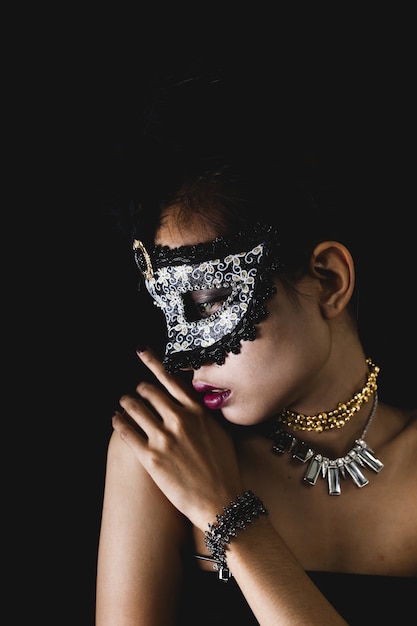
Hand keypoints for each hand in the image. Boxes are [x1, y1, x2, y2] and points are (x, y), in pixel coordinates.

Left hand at [112, 347, 243, 530]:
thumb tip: (193, 397)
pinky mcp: (151, 457)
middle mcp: (179, 419)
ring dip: (125, 404)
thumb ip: (204, 412)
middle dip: (138, 390)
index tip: (141, 350)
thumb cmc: (223, 468)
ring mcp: (164, 438)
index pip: (170, 377)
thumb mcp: (220, 431)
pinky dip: (118, 422)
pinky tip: (116, 420)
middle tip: (135, 393)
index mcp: (197, 410)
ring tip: (122, 405)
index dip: (152, 361)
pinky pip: (126, 431)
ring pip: (133, 408)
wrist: (220, 501)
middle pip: (148, 391)